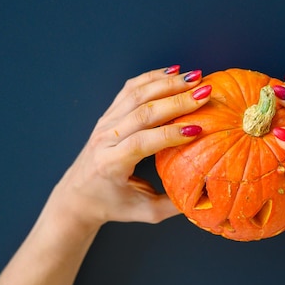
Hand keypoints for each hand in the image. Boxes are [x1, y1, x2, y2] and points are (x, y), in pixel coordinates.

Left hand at [48, 66, 211, 232]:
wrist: (76, 195)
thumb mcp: (143, 213)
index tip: (198, 129)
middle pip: (142, 112)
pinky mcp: (108, 114)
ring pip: (137, 95)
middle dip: (177, 100)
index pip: (142, 142)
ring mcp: (105, 123)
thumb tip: (207, 198)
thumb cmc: (111, 205)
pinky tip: (174, 71)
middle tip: (205, 93)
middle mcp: (105, 139)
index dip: (171, 134)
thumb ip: (173, 205)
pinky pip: (130, 89)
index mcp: (111, 164)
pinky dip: (152, 77)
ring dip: (168, 83)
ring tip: (195, 77)